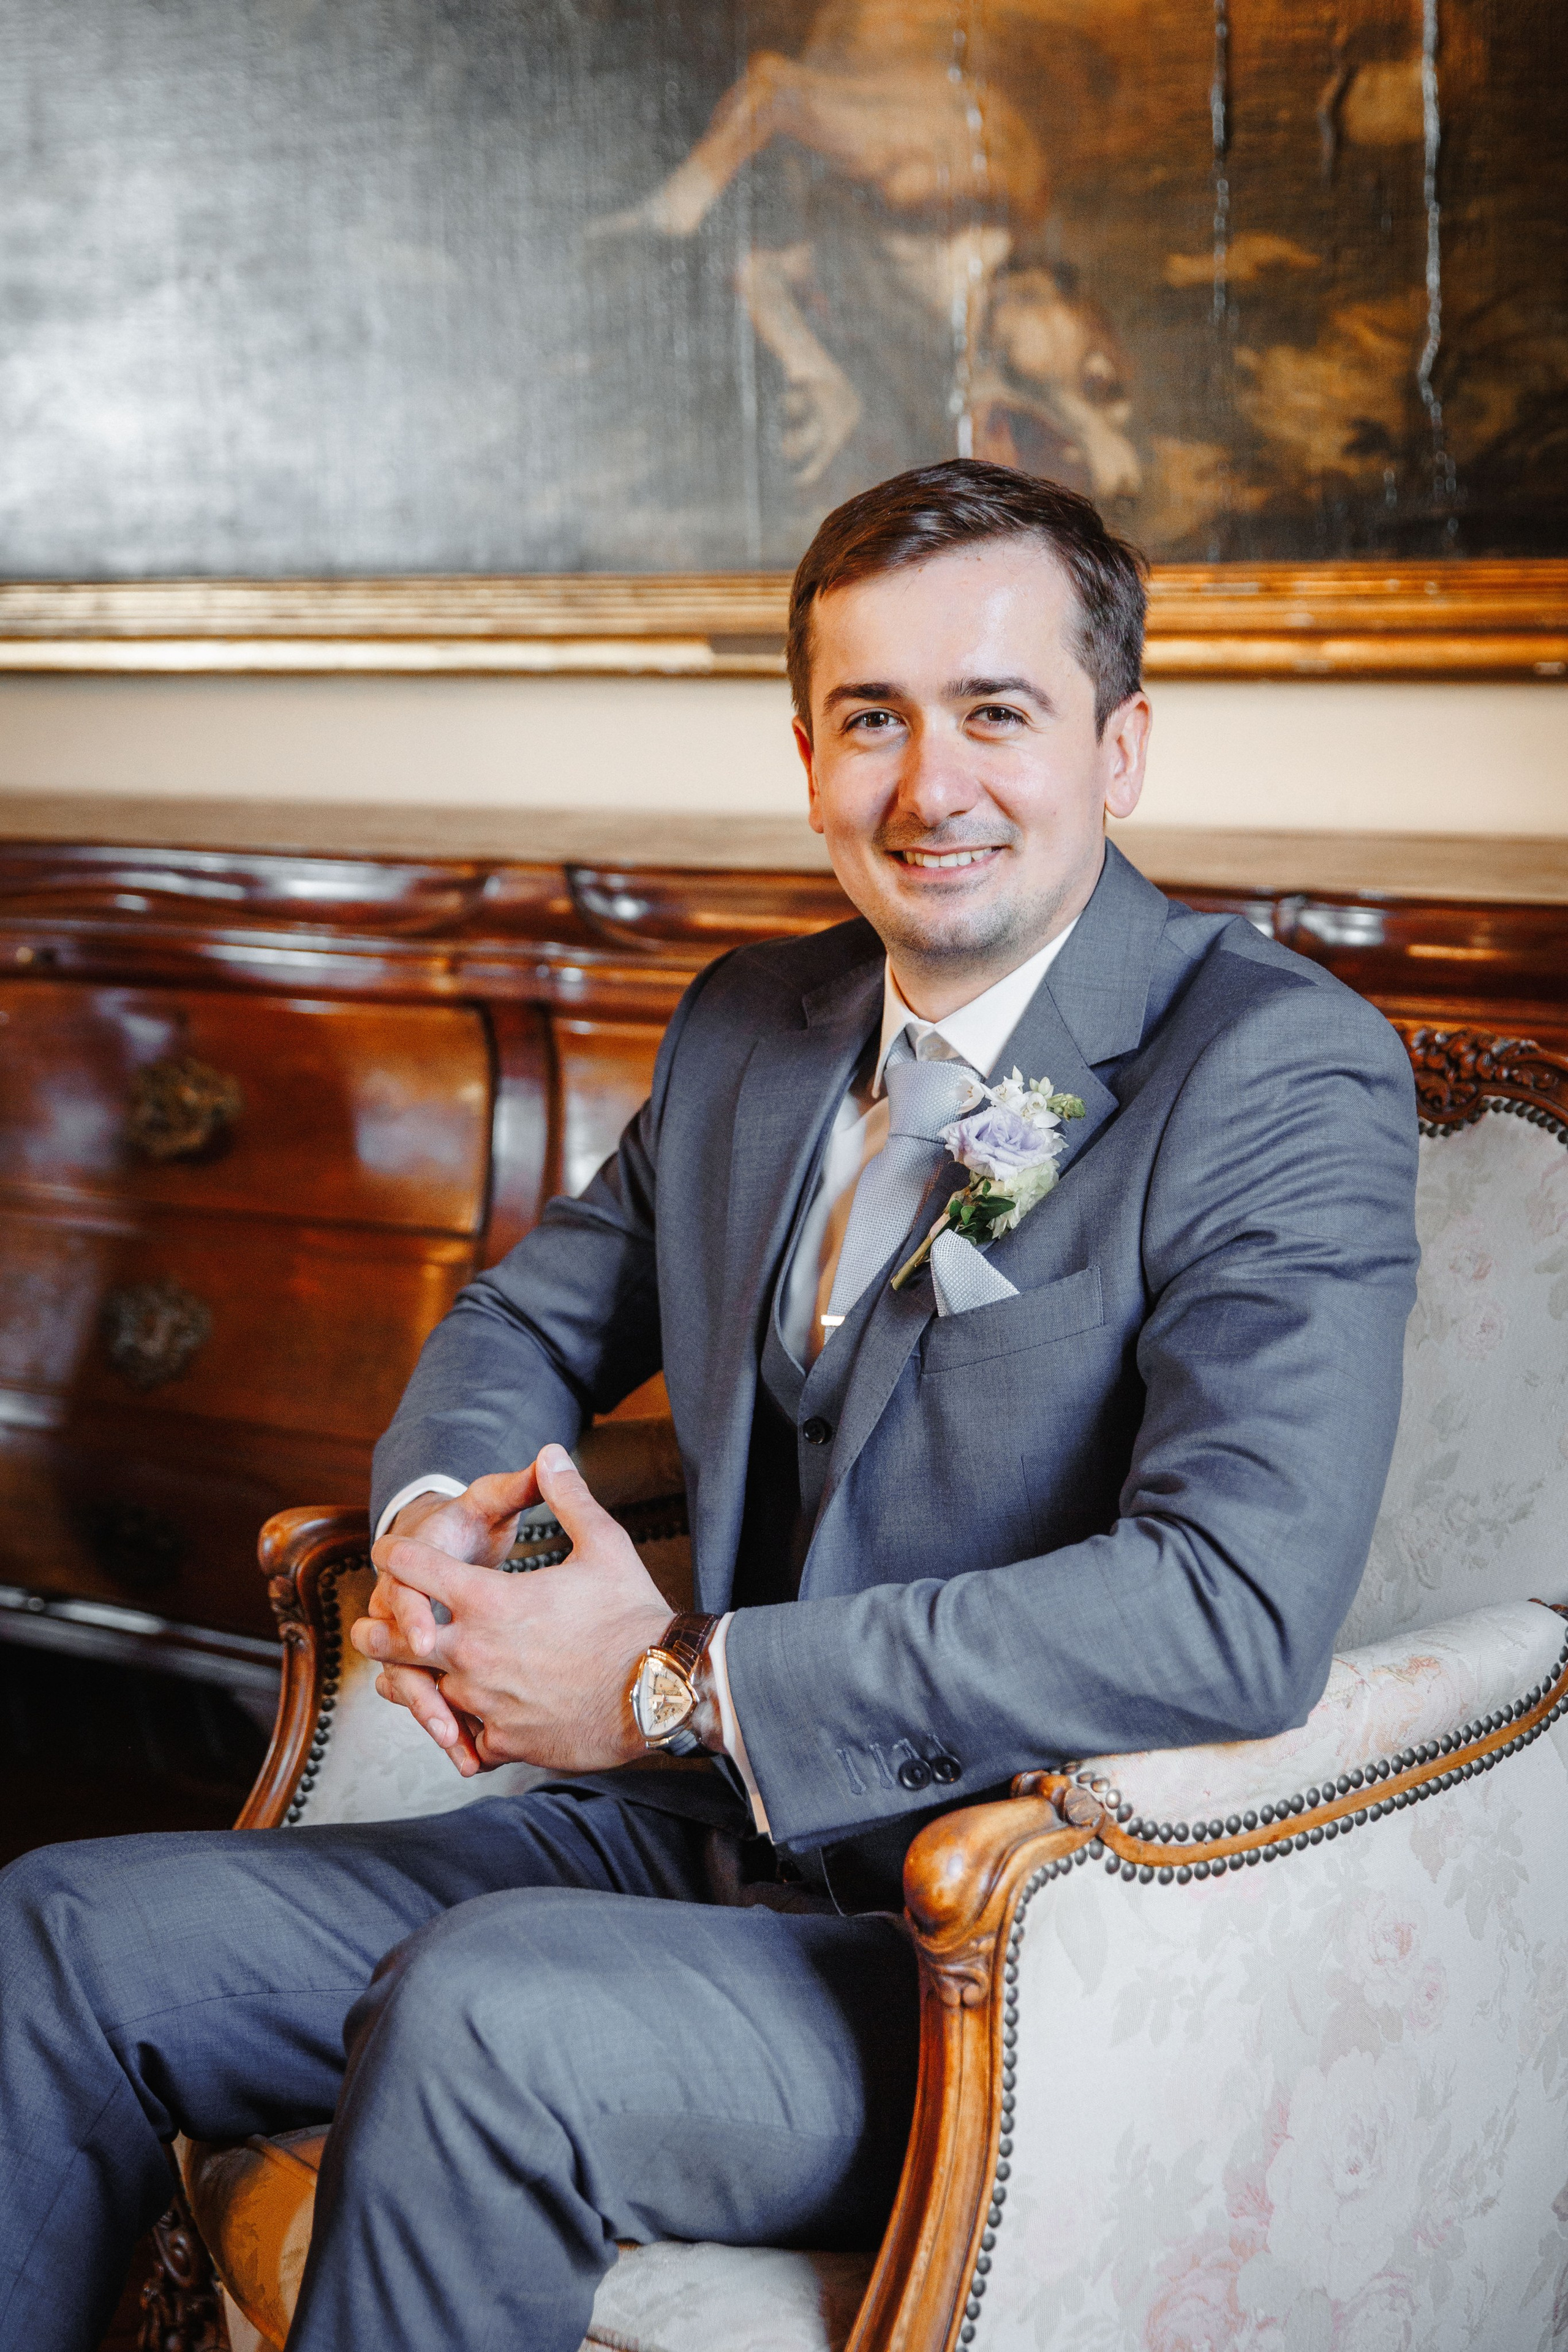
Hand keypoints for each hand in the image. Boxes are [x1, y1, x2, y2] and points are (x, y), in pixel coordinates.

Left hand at [351, 1446, 673, 1776]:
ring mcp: (484, 1702)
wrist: (660, 1691)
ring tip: (411, 1679)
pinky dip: (468, 1727)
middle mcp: (473, 1654)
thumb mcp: (604, 1545)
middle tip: (367, 1629)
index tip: (387, 1550)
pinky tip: (472, 1721)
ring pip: (429, 1693)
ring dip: (423, 1683)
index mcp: (489, 1601)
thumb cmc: (632, 1616)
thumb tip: (551, 1454)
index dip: (397, 1554)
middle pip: (394, 1643)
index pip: (415, 1568)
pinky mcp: (504, 1741)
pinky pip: (468, 1735)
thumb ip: (568, 1498)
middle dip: (378, 1632)